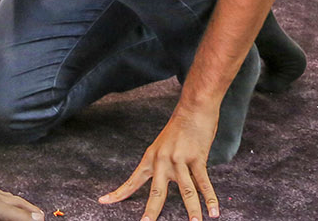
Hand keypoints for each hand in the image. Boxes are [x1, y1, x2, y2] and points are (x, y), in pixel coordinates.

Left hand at [100, 107, 220, 220]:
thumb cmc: (180, 127)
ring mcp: (179, 160)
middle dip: (151, 211)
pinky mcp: (196, 158)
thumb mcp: (164, 146)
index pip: (132, 180)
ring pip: (186, 191)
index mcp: (151, 158)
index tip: (102, 202)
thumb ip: (167, 166)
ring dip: (192, 211)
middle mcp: (162, 161)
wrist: (193, 108)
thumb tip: (174, 184)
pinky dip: (210, 199)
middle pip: (156, 192)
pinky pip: (203, 183)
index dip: (118, 193)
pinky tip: (215, 212)